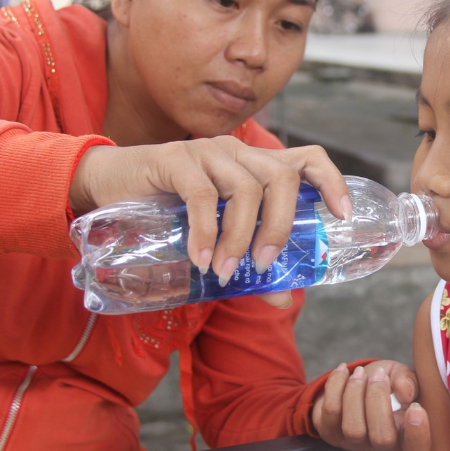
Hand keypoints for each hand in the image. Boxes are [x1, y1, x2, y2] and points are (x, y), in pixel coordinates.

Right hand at [70, 137, 351, 307]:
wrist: (107, 186)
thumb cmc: (168, 210)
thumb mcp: (215, 237)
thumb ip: (248, 262)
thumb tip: (282, 298)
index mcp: (256, 165)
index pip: (308, 158)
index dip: (332, 182)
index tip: (341, 215)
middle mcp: (238, 152)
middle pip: (282, 178)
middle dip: (280, 227)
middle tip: (263, 266)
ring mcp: (208, 152)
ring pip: (245, 189)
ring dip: (240, 238)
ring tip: (225, 272)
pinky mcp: (175, 159)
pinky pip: (202, 196)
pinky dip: (206, 232)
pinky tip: (201, 260)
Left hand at [312, 360, 430, 450]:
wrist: (356, 381)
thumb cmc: (386, 382)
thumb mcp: (402, 375)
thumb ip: (409, 381)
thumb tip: (406, 393)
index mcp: (406, 435)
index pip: (417, 450)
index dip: (418, 434)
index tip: (414, 407)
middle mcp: (380, 446)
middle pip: (382, 439)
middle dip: (379, 400)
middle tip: (380, 375)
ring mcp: (353, 443)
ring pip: (353, 428)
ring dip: (356, 392)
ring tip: (360, 372)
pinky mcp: (330, 432)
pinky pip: (331, 412)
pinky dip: (336, 386)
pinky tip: (343, 371)